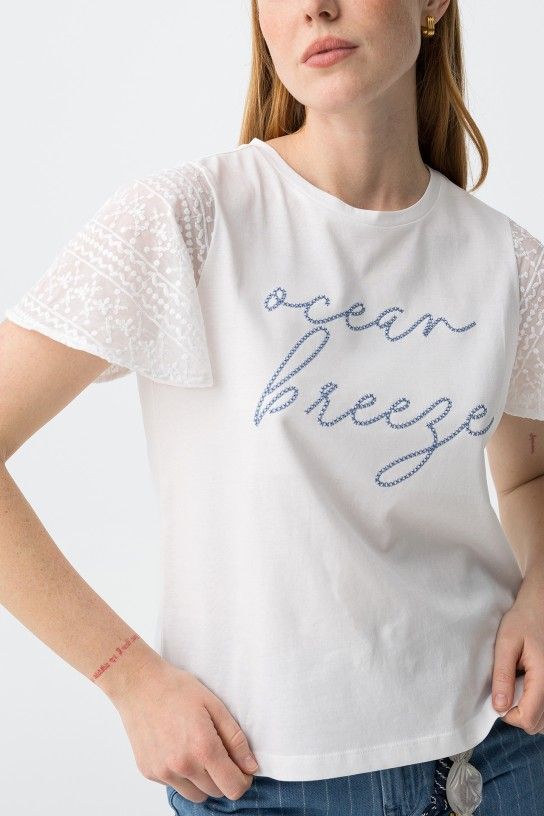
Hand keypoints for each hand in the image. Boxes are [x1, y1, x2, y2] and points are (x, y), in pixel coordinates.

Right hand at [110, 654, 258, 802]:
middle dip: (223, 777)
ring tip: (198, 751)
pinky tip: (178, 749)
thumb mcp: (215, 705)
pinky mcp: (150, 773)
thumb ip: (235, 739)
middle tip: (218, 752)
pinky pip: (175, 785)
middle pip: (216, 792)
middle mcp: (183, 766)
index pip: (233, 788)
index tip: (242, 769)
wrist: (139, 684)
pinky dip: (182, 775)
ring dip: (203, 781)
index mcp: (203, 748)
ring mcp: (164, 772)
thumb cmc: (177, 689)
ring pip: (196, 795)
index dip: (243, 781)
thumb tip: (251, 767)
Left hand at [492, 573, 543, 734]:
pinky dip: (535, 706)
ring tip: (516, 686)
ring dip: (527, 711)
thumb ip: (503, 675)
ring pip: (543, 721)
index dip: (509, 715)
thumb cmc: (522, 621)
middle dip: (517, 714)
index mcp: (543, 678)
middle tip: (507, 690)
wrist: (540, 608)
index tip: (498, 697)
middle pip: (536, 724)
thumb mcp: (505, 644)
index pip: (528, 719)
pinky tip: (526, 687)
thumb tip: (499, 706)